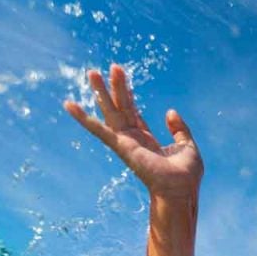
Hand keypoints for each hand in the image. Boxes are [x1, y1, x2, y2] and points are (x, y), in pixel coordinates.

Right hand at [63, 64, 202, 198]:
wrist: (181, 189)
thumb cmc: (186, 175)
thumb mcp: (187, 145)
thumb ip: (179, 128)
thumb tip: (169, 111)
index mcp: (147, 139)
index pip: (134, 113)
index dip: (129, 96)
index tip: (124, 79)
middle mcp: (133, 139)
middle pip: (121, 108)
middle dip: (115, 87)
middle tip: (111, 66)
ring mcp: (125, 142)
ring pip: (111, 111)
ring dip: (101, 92)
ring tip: (92, 72)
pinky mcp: (121, 146)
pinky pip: (99, 130)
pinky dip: (83, 118)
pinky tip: (69, 105)